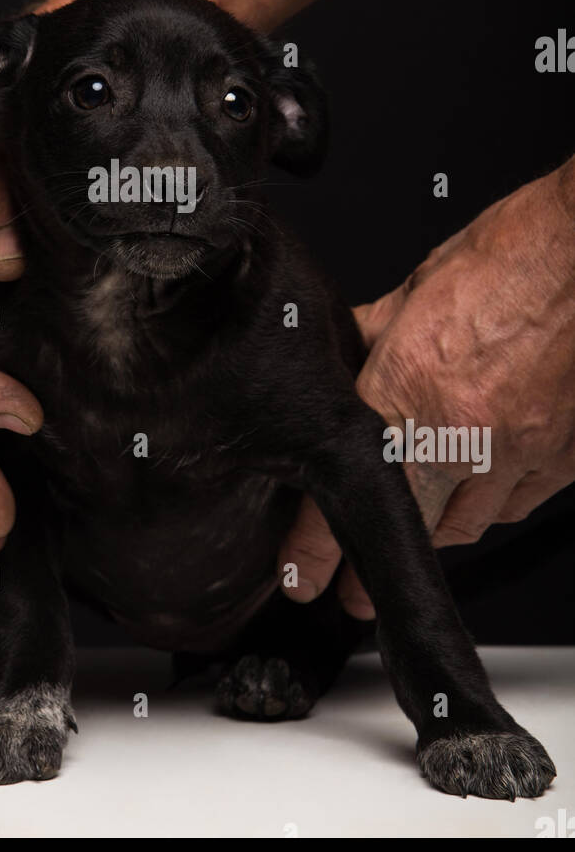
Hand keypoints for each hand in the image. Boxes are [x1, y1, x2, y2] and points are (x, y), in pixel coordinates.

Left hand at [279, 160, 574, 617]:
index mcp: (411, 383)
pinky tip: (479, 497)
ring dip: (434, 535)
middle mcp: (464, 428)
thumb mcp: (414, 291)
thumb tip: (347, 352)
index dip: (318, 540)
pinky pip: (517, 503)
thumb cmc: (509, 256)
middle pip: (410, 526)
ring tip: (412, 540)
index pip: (349, 480)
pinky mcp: (559, 454)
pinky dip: (492, 507)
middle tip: (353, 595)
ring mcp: (518, 447)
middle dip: (373, 567)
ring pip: (466, 524)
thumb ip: (375, 336)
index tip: (303, 570)